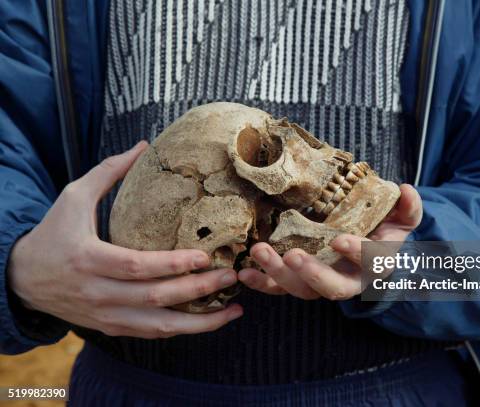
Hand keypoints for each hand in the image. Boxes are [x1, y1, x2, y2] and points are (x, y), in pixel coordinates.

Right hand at [7, 141, 241, 338]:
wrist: (22, 279)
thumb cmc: (53, 233)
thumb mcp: (72, 197)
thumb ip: (107, 172)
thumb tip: (142, 145)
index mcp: (87, 259)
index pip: (135, 266)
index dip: (171, 264)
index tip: (204, 256)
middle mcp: (96, 293)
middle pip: (153, 298)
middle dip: (197, 290)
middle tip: (230, 277)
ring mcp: (104, 316)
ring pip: (158, 327)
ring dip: (198, 322)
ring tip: (232, 311)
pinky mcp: (111, 327)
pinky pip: (151, 333)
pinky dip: (182, 329)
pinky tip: (208, 321)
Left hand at [238, 184, 421, 299]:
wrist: (369, 246)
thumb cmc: (385, 229)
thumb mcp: (403, 218)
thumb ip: (408, 207)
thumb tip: (407, 190)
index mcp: (376, 265)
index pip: (370, 264)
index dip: (356, 254)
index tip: (340, 240)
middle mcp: (349, 281)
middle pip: (332, 288)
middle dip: (312, 274)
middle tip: (293, 256)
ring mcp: (321, 283)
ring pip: (301, 289)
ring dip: (278, 274)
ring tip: (259, 253)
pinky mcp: (299, 281)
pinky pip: (279, 288)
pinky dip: (262, 282)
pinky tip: (245, 271)